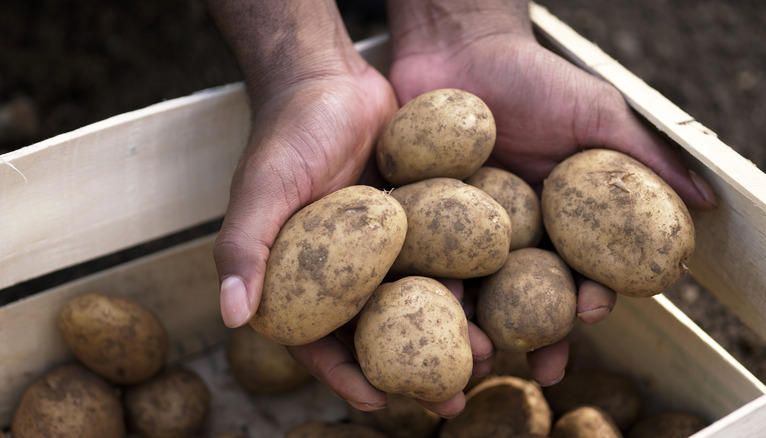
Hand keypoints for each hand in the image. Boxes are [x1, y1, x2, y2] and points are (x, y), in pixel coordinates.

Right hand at [206, 0, 492, 417]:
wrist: (332, 79)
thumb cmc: (288, 132)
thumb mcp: (261, 187)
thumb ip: (243, 247)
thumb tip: (231, 317)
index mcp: (297, 277)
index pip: (316, 341)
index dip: (344, 376)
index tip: (379, 402)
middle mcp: (341, 271)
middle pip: (376, 334)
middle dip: (412, 371)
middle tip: (451, 399)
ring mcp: (380, 250)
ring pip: (415, 304)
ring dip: (448, 333)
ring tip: (486, 355)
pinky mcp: (413, 223)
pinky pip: (439, 260)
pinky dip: (463, 282)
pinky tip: (495, 300)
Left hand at [386, 0, 715, 385]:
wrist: (460, 46)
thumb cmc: (534, 77)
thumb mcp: (596, 113)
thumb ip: (643, 158)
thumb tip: (704, 204)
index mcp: (560, 219)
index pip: (580, 269)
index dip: (590, 295)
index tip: (593, 309)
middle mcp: (514, 233)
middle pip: (528, 296)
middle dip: (538, 334)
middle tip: (542, 366)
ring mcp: (464, 230)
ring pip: (476, 288)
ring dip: (483, 324)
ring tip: (482, 350)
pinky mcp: (420, 219)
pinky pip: (425, 257)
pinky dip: (429, 284)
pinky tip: (434, 305)